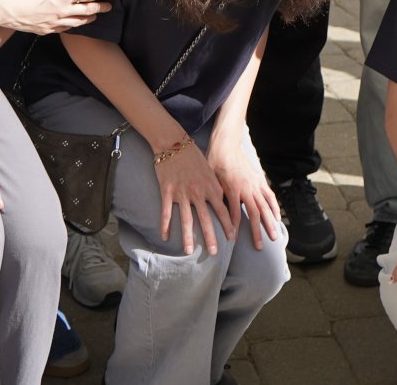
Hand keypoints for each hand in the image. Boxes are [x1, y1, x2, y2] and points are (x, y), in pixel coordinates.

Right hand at [0, 0, 112, 34]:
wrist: (7, 8)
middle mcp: (62, 12)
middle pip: (86, 11)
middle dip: (100, 8)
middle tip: (109, 7)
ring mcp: (55, 23)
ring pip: (77, 23)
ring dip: (89, 19)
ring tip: (95, 17)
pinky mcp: (46, 30)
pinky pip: (64, 29)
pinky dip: (73, 26)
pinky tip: (74, 25)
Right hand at [154, 137, 234, 255]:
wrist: (173, 142)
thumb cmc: (194, 156)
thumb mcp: (210, 171)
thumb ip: (215, 187)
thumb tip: (223, 203)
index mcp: (211, 186)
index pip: (223, 210)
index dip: (228, 225)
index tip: (232, 239)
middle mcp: (198, 192)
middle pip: (206, 219)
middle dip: (211, 237)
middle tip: (214, 253)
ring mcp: (182, 193)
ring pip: (186, 220)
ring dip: (188, 237)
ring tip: (190, 251)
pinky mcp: (167, 191)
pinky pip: (166, 213)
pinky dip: (165, 226)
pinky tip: (165, 238)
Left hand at [208, 134, 281, 250]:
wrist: (226, 145)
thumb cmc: (214, 162)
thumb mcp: (210, 179)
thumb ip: (216, 196)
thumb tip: (214, 215)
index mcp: (233, 189)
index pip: (235, 214)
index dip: (234, 229)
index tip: (234, 242)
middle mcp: (247, 188)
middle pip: (255, 213)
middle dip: (257, 231)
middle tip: (260, 247)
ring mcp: (255, 184)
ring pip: (265, 207)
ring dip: (270, 223)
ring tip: (274, 237)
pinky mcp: (260, 180)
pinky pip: (269, 195)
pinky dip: (274, 207)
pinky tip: (277, 218)